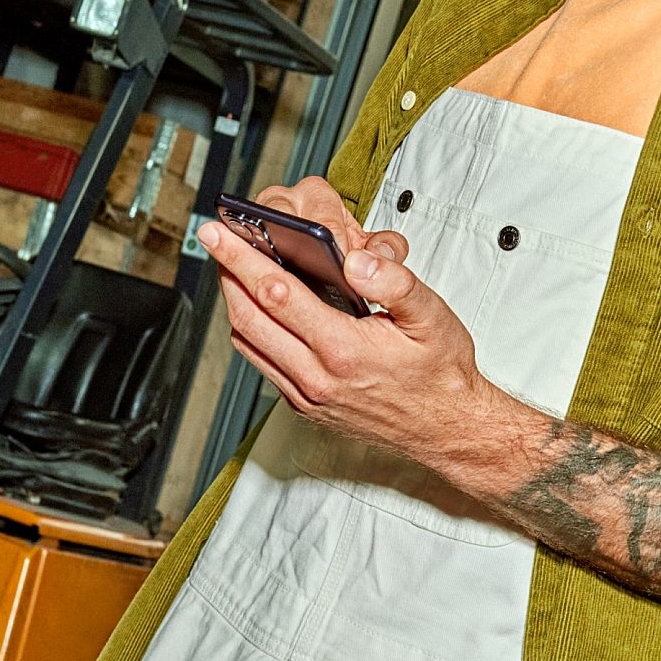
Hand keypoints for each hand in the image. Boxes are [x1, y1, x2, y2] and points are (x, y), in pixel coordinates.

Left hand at [197, 189, 491, 466]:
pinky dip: (251, 331)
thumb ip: (394, 282)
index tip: (222, 234)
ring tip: (231, 268)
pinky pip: (263, 364)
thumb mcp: (432, 316)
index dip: (243, 258)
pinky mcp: (305, 405)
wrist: (446, 427)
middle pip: (249, 316)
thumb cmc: (439, 372)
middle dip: (227, 272)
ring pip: (249, 342)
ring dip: (234, 301)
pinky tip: (258, 311)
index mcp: (343, 350)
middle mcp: (317, 377)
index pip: (277, 293)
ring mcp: (307, 395)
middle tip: (214, 241)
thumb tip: (356, 259)